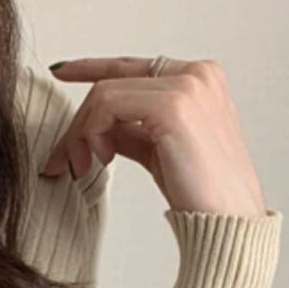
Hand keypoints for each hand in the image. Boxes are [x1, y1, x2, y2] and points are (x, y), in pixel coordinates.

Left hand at [38, 56, 269, 216]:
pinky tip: (101, 159)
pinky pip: (108, 105)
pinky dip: (93, 133)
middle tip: (63, 162)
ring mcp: (188, 85)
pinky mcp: (173, 105)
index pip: (133, 67)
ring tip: (80, 167)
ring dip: (81, 134)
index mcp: (199, 80)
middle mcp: (197, 73)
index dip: (92, 67)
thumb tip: (99, 128)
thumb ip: (133, 131)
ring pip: (104, 93)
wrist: (228, 220)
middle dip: (77, 124)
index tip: (61, 71)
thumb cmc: (200, 193)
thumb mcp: (159, 151)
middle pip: (112, 82)